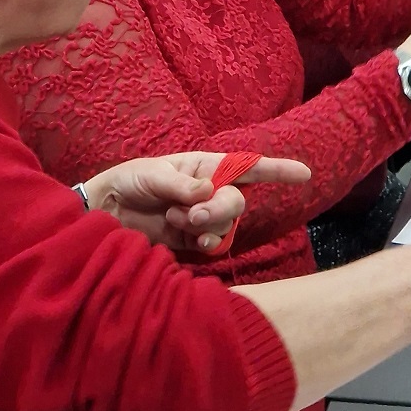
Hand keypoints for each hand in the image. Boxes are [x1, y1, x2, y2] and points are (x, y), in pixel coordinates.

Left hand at [83, 151, 310, 252]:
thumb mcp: (151, 174)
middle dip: (220, 210)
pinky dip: (206, 243)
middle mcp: (210, 191)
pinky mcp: (193, 241)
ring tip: (175, 220)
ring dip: (205, 226)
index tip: (304, 173)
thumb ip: (180, 184)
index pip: (247, 166)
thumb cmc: (130, 181)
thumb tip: (207, 191)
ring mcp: (203, 218)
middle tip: (191, 214)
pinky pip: (214, 244)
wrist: (106, 212)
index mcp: (204, 166)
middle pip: (236, 202)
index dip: (277, 169)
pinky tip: (190, 241)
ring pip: (226, 225)